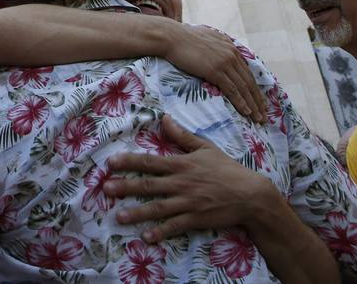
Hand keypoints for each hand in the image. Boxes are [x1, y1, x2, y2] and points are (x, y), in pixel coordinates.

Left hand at [105, 115, 272, 241]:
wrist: (251, 194)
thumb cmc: (227, 169)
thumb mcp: (205, 148)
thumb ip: (182, 136)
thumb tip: (164, 118)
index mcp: (181, 164)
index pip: (150, 161)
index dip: (129, 161)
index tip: (111, 163)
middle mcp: (181, 183)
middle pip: (148, 185)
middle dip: (125, 187)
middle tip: (106, 189)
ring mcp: (188, 202)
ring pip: (158, 208)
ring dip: (137, 212)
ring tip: (119, 217)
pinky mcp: (196, 219)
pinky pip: (175, 226)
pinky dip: (161, 232)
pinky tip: (146, 237)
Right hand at [161, 25, 266, 122]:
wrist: (171, 37)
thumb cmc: (182, 37)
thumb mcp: (206, 36)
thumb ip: (217, 44)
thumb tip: (219, 47)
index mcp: (231, 47)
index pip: (247, 72)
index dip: (254, 88)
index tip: (259, 101)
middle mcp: (232, 55)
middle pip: (249, 82)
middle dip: (258, 100)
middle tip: (264, 114)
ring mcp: (225, 63)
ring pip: (243, 88)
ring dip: (253, 105)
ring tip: (258, 118)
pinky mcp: (215, 70)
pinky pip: (232, 90)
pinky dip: (241, 102)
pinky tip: (246, 112)